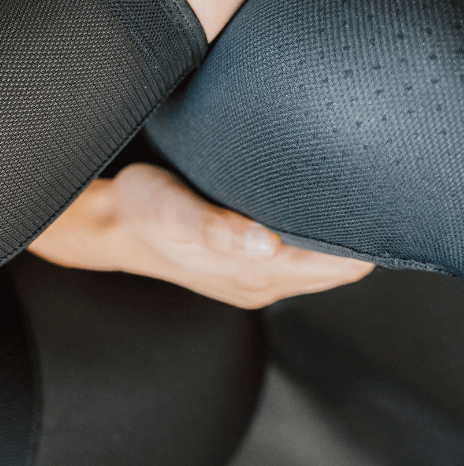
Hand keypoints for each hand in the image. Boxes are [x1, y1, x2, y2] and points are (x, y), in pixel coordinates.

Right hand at [28, 163, 372, 307]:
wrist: (111, 222)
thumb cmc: (140, 210)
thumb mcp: (170, 211)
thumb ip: (213, 229)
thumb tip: (262, 244)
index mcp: (254, 275)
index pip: (341, 266)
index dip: (356, 234)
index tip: (354, 196)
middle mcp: (263, 283)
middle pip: (338, 265)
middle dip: (350, 228)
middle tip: (345, 182)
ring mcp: (257, 277)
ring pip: (319, 259)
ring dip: (328, 230)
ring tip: (327, 188)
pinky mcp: (247, 263)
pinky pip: (298, 253)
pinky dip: (306, 231)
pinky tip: (297, 202)